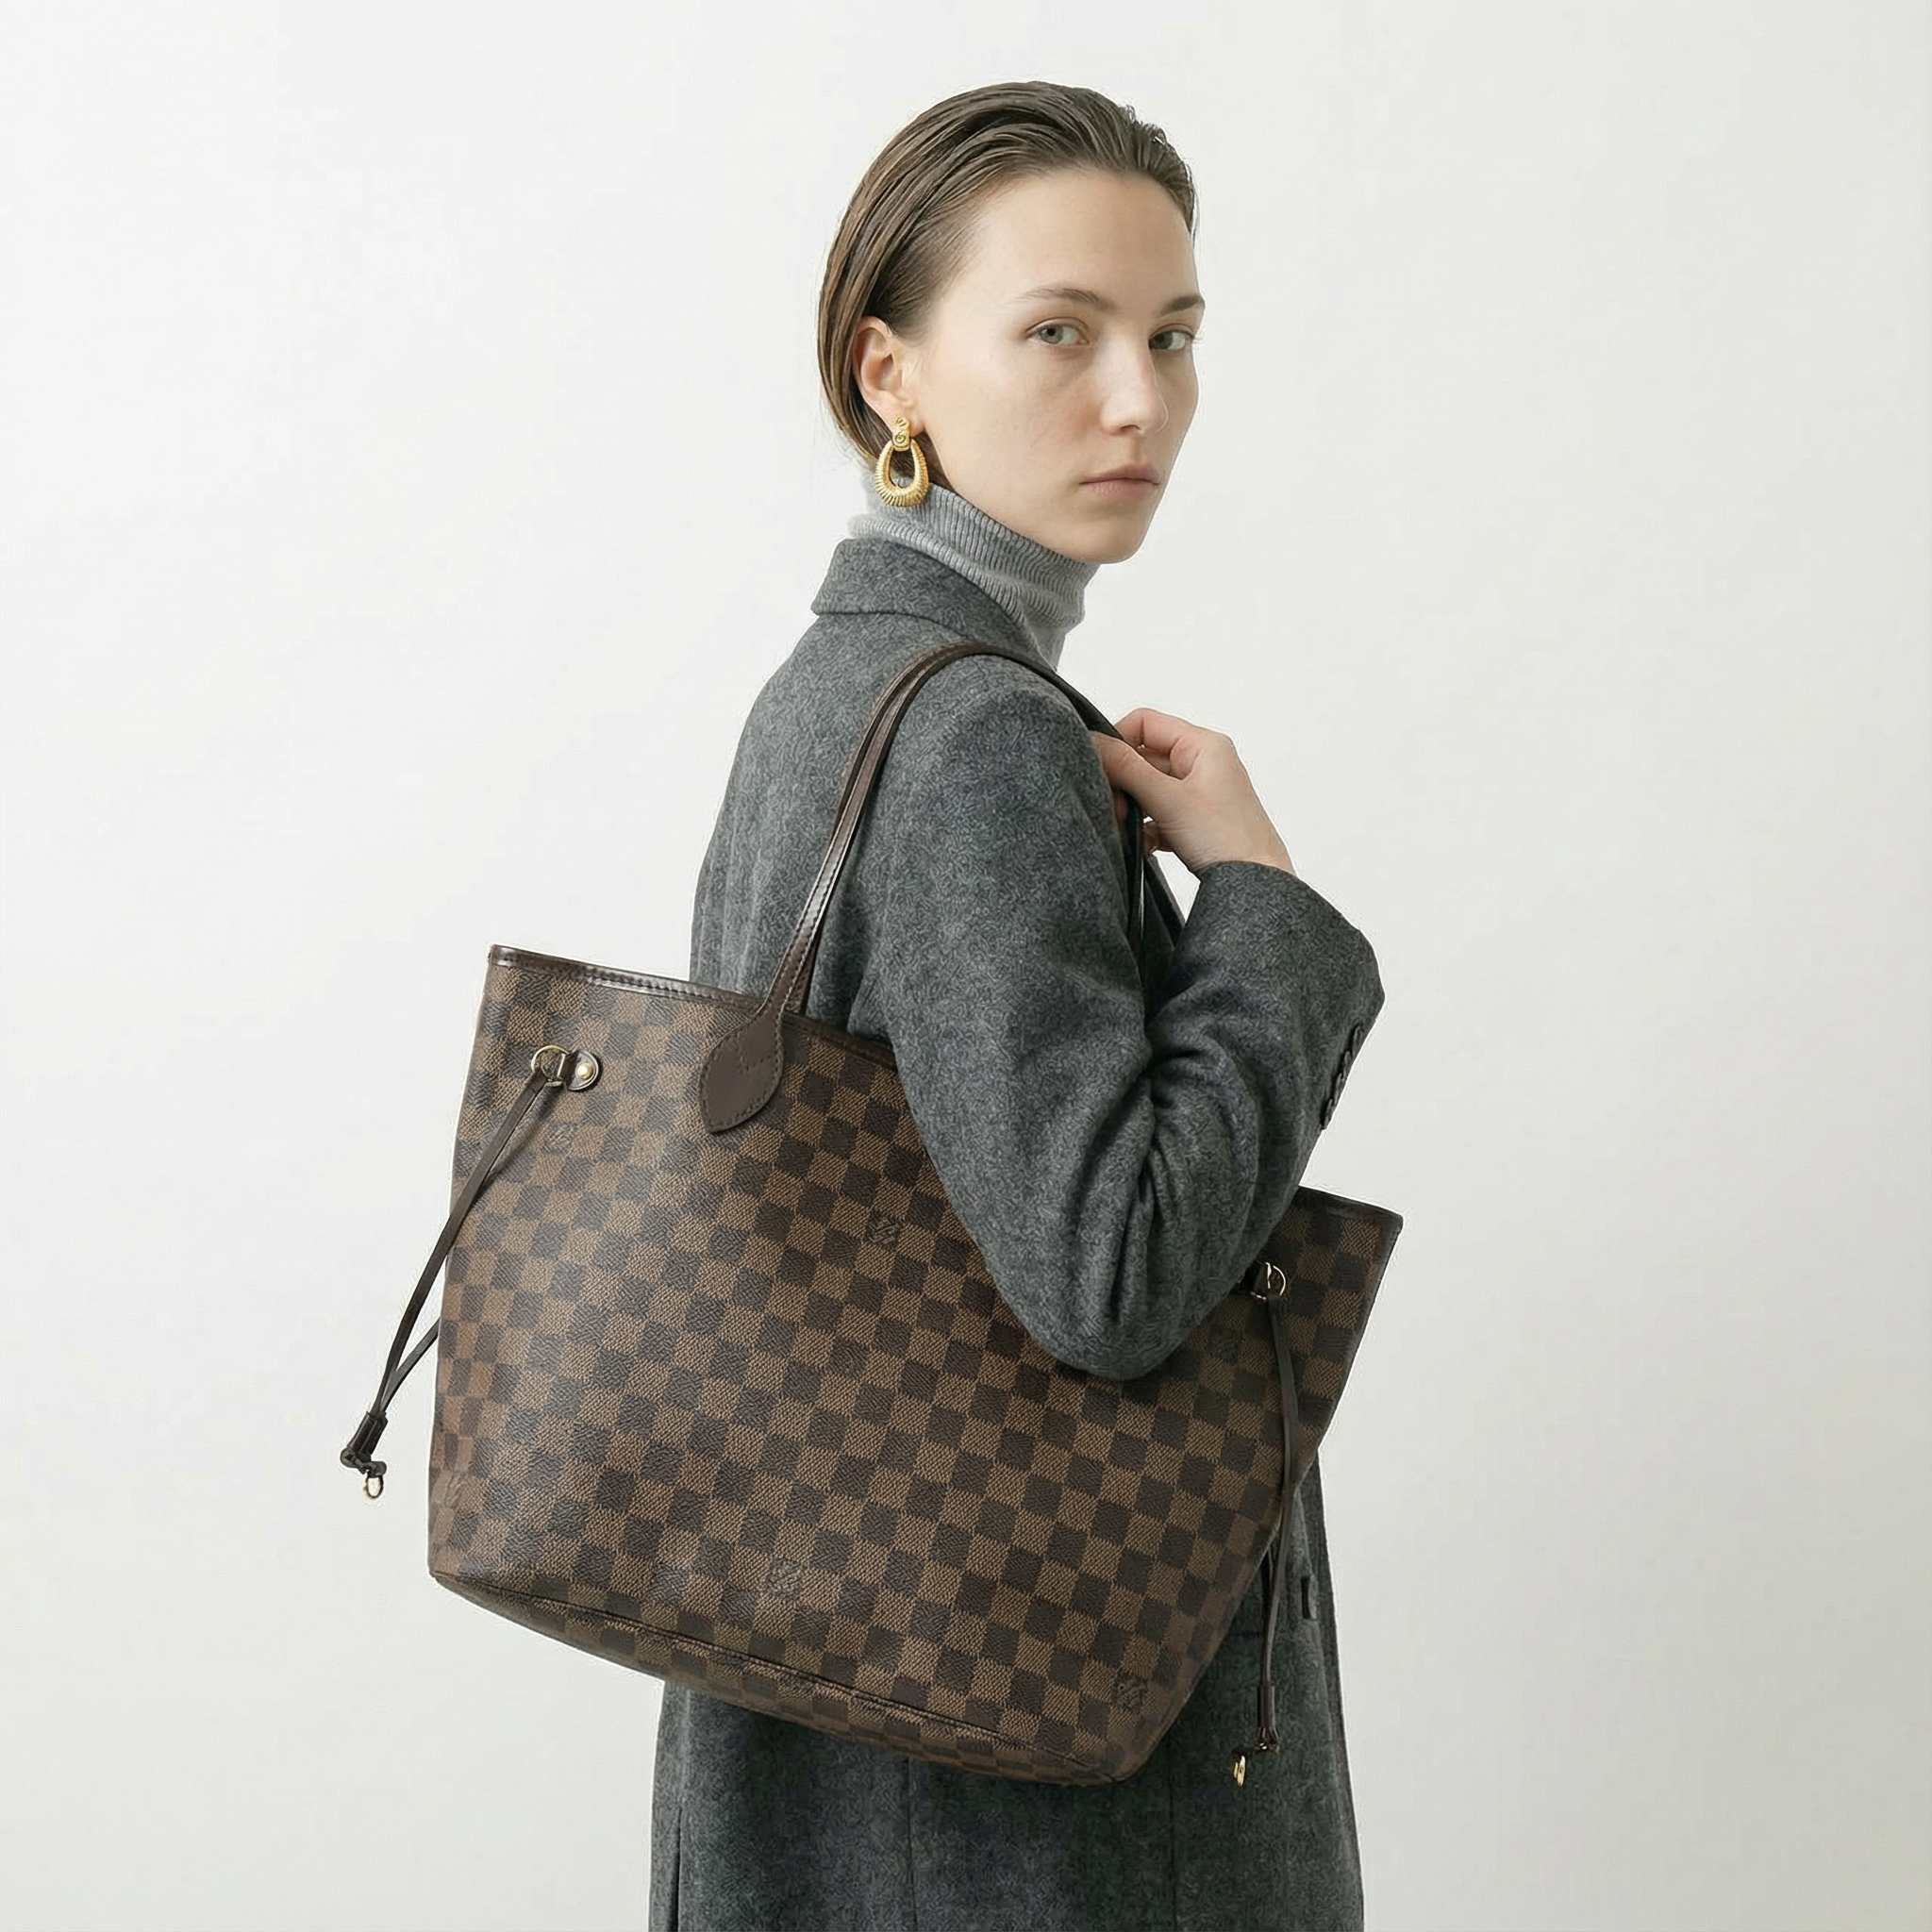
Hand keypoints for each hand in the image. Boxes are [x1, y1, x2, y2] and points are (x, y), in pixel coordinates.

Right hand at [1091, 708, 1296, 878]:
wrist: (1256, 883)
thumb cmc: (1227, 838)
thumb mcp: (1168, 799)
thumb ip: (1126, 768)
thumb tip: (1092, 741)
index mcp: (1203, 745)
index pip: (1145, 722)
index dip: (1117, 741)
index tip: (1101, 769)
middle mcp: (1202, 762)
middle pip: (1143, 757)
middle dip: (1123, 783)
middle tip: (1115, 808)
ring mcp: (1199, 791)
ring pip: (1148, 788)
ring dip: (1132, 808)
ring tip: (1128, 829)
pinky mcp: (1195, 818)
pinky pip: (1158, 813)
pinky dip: (1146, 828)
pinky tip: (1144, 846)